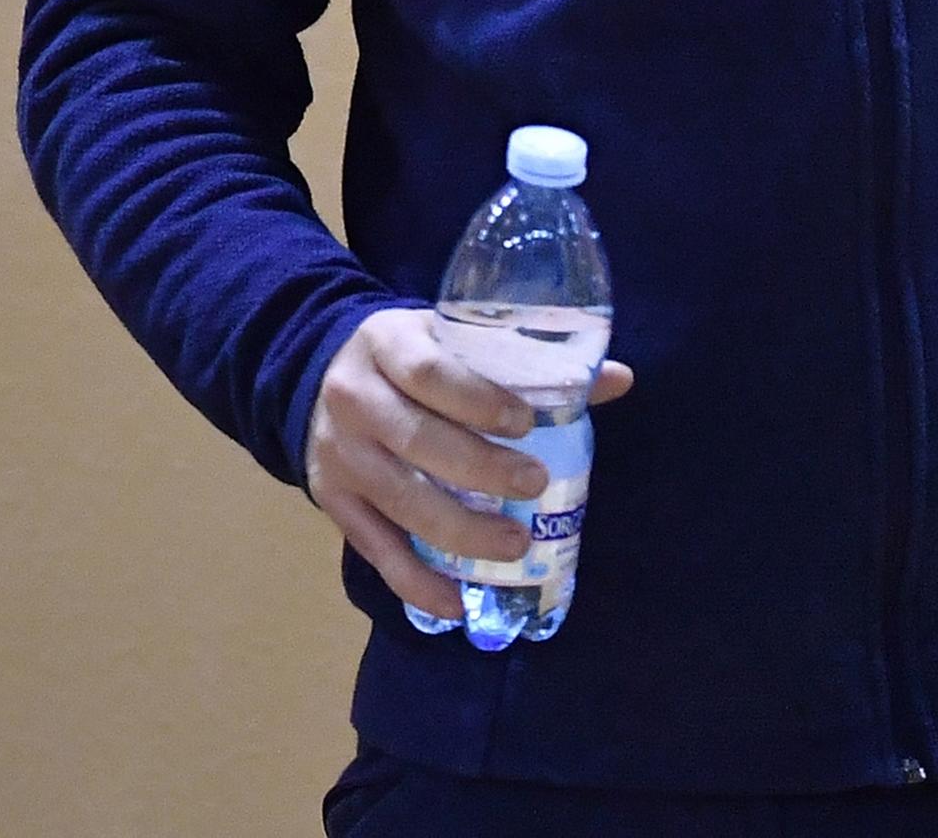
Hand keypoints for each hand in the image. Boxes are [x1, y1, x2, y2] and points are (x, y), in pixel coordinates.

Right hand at [301, 307, 636, 624]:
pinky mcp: (333, 503)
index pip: (430, 371)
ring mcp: (339, 456)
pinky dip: (417, 581)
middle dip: (481, 469)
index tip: (525, 423)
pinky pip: (376, 550)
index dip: (477, 399)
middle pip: (417, 440)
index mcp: (388, 344)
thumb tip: (619, 379)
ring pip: (399, 500)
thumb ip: (528, 359)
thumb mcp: (452, 338)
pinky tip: (459, 600)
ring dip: (459, 531)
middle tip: (535, 485)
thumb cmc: (409, 358)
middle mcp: (354, 398)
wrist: (318, 377)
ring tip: (514, 546)